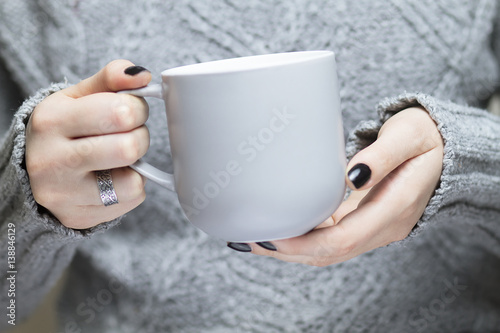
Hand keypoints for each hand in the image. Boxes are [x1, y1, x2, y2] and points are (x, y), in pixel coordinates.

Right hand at [26, 60, 150, 228]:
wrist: (33, 172)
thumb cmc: (65, 129)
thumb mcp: (78, 96)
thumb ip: (111, 79)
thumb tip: (142, 75)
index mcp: (52, 120)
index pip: (120, 112)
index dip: (138, 108)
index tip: (130, 110)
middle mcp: (52, 160)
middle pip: (128, 148)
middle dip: (140, 137)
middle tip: (129, 134)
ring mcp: (64, 194)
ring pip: (133, 182)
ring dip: (137, 166)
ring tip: (120, 158)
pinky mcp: (79, 217)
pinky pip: (131, 200)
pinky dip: (132, 186)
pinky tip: (113, 177)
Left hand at [248, 107, 443, 265]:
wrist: (447, 150)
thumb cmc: (426, 136)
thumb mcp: (408, 135)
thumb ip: (381, 155)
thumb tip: (351, 177)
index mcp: (396, 207)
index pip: (344, 239)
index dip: (305, 242)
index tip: (272, 235)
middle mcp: (385, 226)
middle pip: (331, 253)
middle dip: (289, 250)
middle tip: (251, 239)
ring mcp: (376, 227)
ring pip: (330, 251)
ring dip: (293, 249)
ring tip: (257, 239)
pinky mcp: (367, 221)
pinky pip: (333, 239)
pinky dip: (305, 240)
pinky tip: (283, 231)